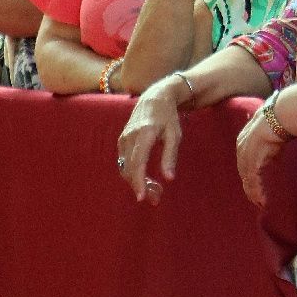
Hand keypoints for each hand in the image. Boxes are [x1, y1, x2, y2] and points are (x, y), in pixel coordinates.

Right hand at [117, 80, 184, 203]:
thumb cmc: (168, 117)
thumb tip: (169, 178)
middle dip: (140, 186)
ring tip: (154, 191)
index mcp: (144, 134)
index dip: (139, 181)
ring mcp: (123, 139)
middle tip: (155, 198)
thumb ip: (171, 156)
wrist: (154, 98)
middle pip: (130, 169)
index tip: (142, 197)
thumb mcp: (175, 134)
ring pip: (126, 168)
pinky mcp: (121, 141)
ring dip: (137, 182)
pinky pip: (124, 162)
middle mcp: (130, 137)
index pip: (138, 163)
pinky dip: (133, 173)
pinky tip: (145, 179)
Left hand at [235, 109, 285, 209]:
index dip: (248, 173)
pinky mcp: (254, 162)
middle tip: (255, 199)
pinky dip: (259, 192)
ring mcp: (246, 157)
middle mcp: (241, 150)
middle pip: (243, 174)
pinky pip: (255, 182)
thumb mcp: (270, 128)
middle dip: (249, 187)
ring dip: (254, 194)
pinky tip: (263, 201)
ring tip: (260, 204)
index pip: (244, 162)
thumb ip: (268, 138)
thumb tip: (275, 142)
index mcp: (243, 140)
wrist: (280, 115)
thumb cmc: (279, 117)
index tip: (254, 183)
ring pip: (248, 181)